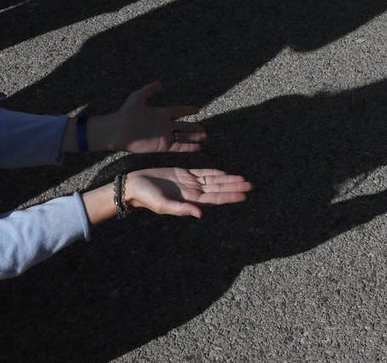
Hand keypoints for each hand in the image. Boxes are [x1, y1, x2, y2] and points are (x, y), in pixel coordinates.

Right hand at [82, 168, 251, 222]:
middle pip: (219, 189)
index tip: (245, 195)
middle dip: (235, 187)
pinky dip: (216, 172)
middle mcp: (193, 192)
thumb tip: (200, 214)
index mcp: (191, 200)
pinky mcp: (184, 174)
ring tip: (244, 179)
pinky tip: (226, 173)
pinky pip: (204, 173)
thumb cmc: (146, 197)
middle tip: (252, 185)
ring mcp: (190, 183)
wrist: (134, 185)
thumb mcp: (163, 205)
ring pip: (215, 181)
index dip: (231, 196)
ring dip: (229, 180)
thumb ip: (181, 210)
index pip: (216, 198)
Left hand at [106, 82, 206, 153]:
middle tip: (204, 129)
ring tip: (205, 137)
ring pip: (183, 137)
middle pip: (183, 126)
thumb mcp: (138, 97)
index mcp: (160, 113)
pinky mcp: (162, 145)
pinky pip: (178, 146)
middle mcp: (164, 125)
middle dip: (194, 128)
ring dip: (194, 137)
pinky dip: (188, 147)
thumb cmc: (126, 113)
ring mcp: (164, 136)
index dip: (187, 110)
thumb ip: (149, 89)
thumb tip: (160, 83)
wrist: (119, 130)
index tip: (197, 110)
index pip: (178, 111)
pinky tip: (198, 147)